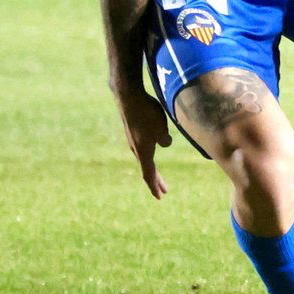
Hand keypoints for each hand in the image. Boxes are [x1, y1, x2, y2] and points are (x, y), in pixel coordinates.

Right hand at [116, 84, 170, 198]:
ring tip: (158, 176)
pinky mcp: (132, 130)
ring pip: (144, 158)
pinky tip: (153, 150)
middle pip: (147, 169)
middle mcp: (136, 148)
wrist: (128, 96)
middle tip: (164, 191)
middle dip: (156, 180)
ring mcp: (133, 139)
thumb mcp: (161, 128)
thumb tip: (165, 144)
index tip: (160, 197)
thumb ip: (165, 140)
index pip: (149, 174)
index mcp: (143, 151)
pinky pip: (142, 147)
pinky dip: (149, 155)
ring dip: (152, 169)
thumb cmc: (146, 113)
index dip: (155, 185)